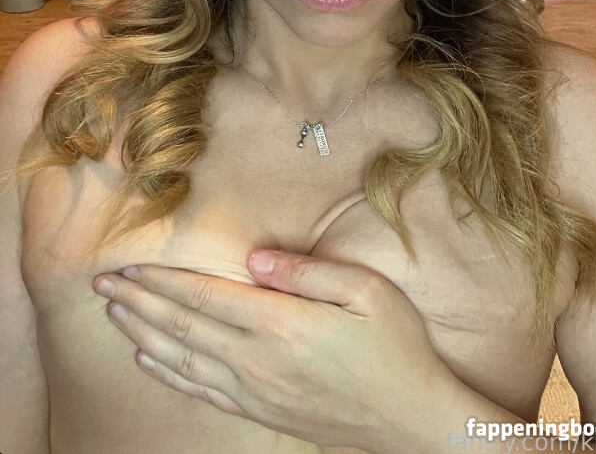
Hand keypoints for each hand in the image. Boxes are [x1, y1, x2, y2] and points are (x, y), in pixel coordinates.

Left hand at [92, 249, 448, 450]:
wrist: (410, 419)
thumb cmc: (394, 347)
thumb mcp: (366, 292)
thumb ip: (307, 271)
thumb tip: (254, 259)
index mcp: (281, 323)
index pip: (204, 296)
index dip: (161, 280)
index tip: (129, 265)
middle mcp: (257, 360)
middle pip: (182, 325)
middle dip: (137, 301)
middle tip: (102, 284)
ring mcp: (256, 391)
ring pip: (183, 358)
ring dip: (143, 333)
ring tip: (114, 314)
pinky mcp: (261, 411)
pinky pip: (201, 391)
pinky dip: (168, 373)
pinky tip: (148, 359)